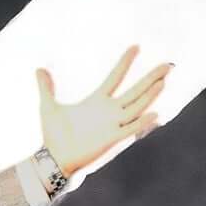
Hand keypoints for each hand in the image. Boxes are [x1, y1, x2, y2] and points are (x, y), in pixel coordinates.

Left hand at [35, 44, 168, 174]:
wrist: (54, 158)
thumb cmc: (54, 135)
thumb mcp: (48, 106)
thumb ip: (46, 87)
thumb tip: (38, 68)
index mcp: (97, 101)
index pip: (115, 77)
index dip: (125, 62)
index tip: (135, 46)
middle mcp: (109, 111)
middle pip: (135, 90)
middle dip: (150, 78)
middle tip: (167, 65)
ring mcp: (112, 124)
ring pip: (137, 107)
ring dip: (150, 95)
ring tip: (163, 82)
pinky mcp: (111, 139)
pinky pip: (130, 129)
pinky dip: (142, 123)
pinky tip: (155, 114)